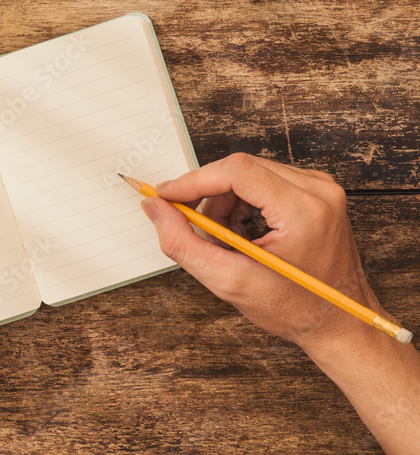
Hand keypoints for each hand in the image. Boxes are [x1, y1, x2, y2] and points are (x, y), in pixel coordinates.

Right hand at [140, 153, 383, 349]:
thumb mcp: (230, 282)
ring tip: (225, 240)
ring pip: (249, 174)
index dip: (193, 181)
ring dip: (225, 202)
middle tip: (191, 226)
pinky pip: (264, 181)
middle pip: (240, 169)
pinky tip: (243, 234)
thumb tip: (155, 209)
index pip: (236, 171)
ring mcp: (321, 188)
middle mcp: (317, 190)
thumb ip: (182, 243)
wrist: (339, 324)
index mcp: (303, 210)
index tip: (165, 196)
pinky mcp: (317, 192)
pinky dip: (243, 203)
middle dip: (207, 195)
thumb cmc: (296, 308)